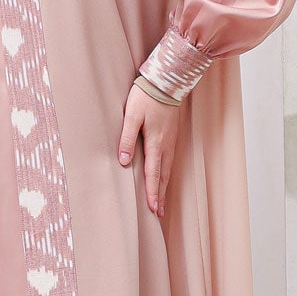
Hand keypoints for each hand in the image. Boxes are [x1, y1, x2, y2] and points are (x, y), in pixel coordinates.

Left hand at [118, 83, 178, 217]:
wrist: (166, 82)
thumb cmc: (146, 97)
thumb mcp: (131, 116)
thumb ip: (126, 138)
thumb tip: (124, 161)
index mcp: (155, 143)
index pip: (153, 174)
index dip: (152, 192)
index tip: (153, 209)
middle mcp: (165, 146)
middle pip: (163, 177)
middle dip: (161, 196)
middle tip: (159, 213)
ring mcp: (171, 141)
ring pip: (168, 170)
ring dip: (164, 187)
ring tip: (162, 202)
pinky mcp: (171, 136)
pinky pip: (170, 161)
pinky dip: (167, 174)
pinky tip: (164, 178)